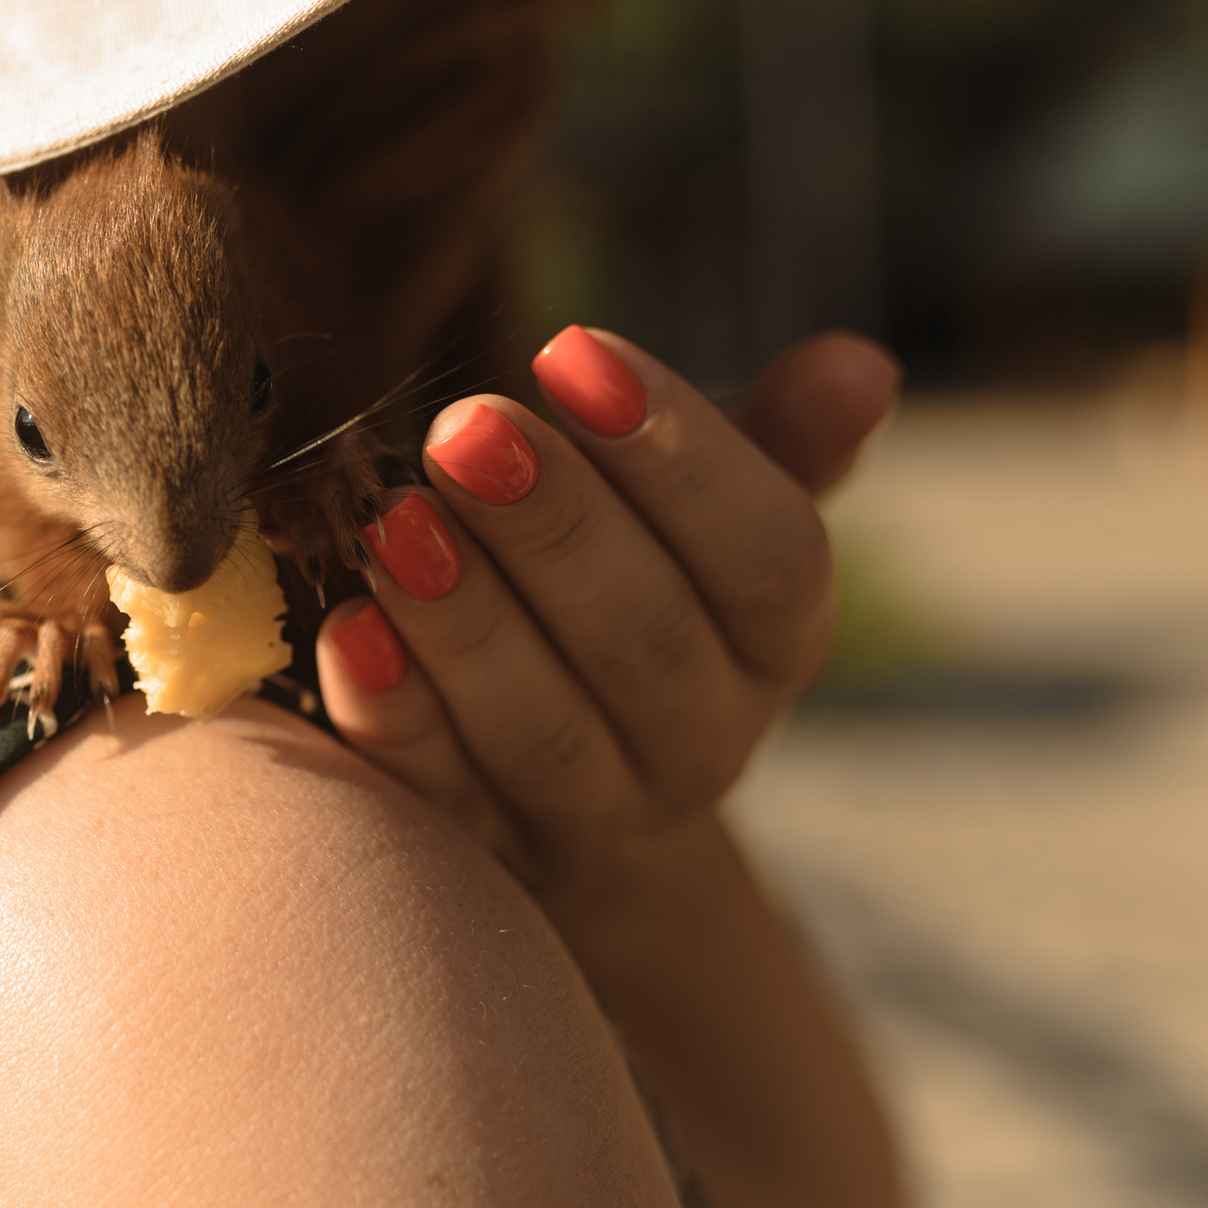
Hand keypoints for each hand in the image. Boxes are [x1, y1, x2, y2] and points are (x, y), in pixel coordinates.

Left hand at [315, 328, 897, 902]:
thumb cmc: (636, 588)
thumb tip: (860, 364)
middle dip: (554, 526)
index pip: (768, 557)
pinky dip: (395, 718)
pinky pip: (438, 797)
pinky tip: (347, 631)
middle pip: (647, 642)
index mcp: (777, 642)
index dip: (680, 456)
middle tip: (466, 428)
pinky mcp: (474, 855)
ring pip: (542, 731)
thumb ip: (777, 442)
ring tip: (395, 521)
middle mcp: (700, 741)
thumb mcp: (708, 519)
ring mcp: (588, 817)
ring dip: (467, 621)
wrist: (562, 800)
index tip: (574, 352)